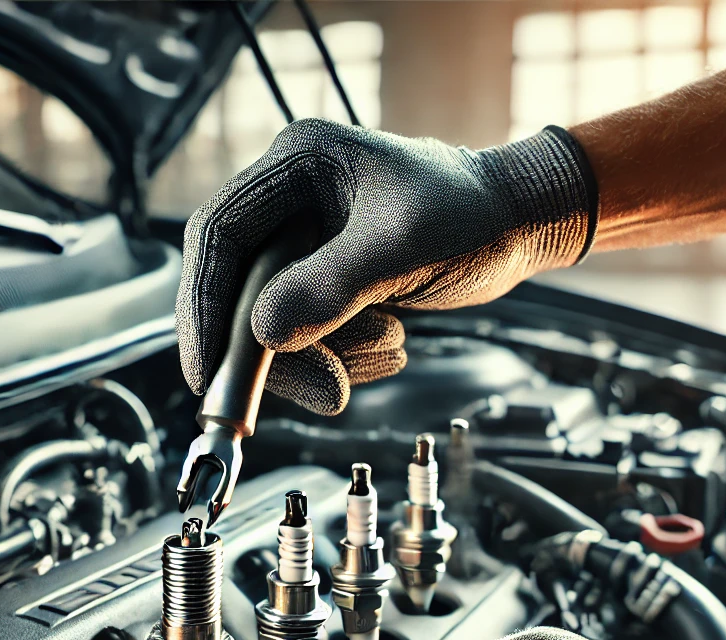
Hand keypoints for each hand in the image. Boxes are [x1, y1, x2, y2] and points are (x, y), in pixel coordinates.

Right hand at [177, 120, 593, 414]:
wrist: (522, 223)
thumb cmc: (475, 213)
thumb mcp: (404, 247)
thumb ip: (332, 288)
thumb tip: (265, 334)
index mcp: (297, 163)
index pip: (218, 234)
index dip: (203, 304)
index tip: (209, 371)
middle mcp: (291, 200)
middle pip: (239, 288)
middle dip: (275, 352)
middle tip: (324, 391)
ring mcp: (305, 243)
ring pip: (272, 323)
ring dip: (324, 357)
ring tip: (391, 346)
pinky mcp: (324, 279)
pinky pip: (306, 335)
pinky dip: (342, 357)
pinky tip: (391, 341)